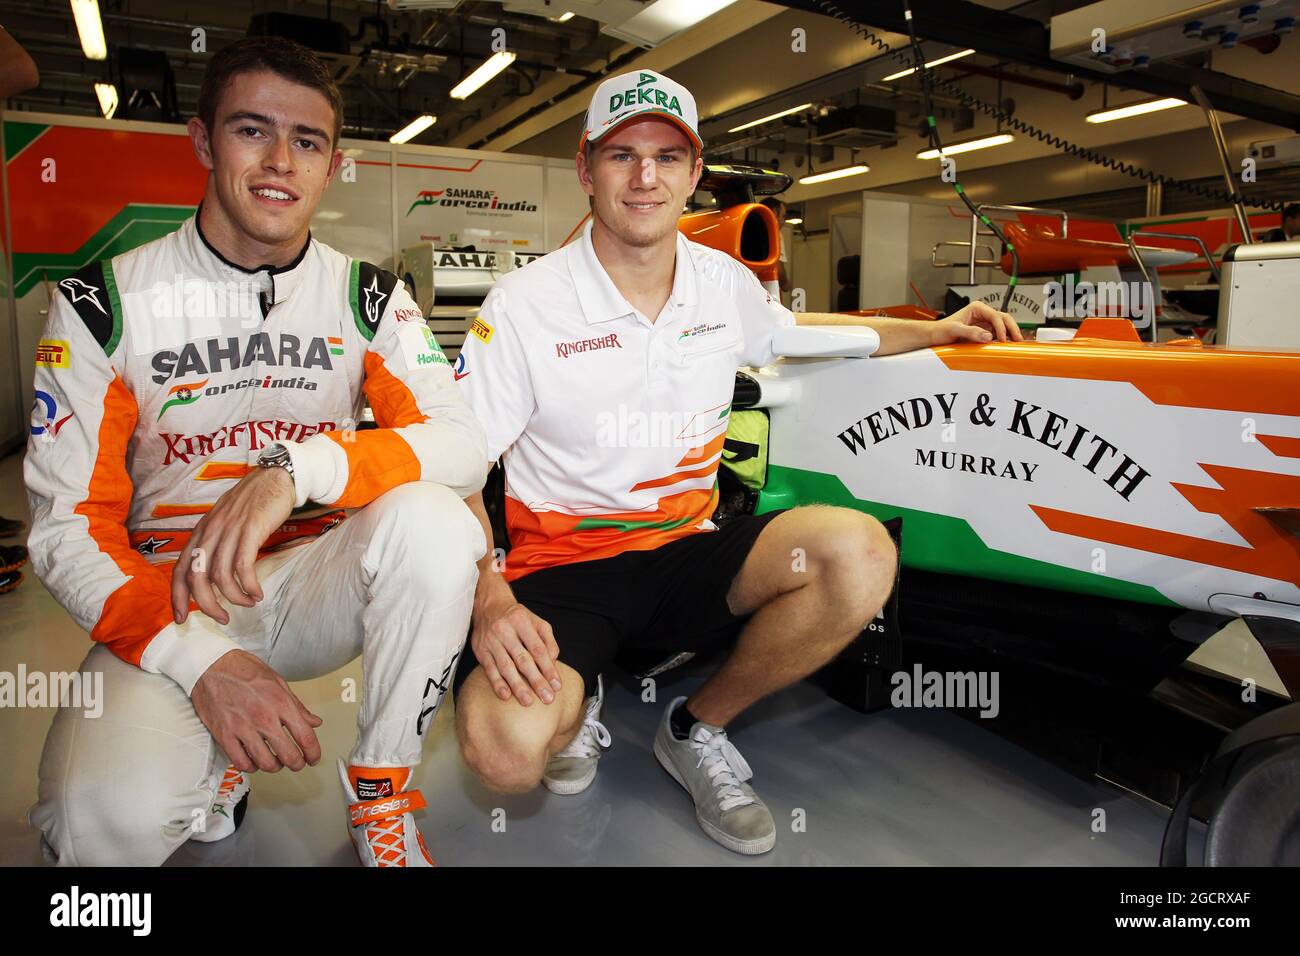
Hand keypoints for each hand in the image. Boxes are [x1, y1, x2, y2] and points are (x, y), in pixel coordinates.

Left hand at [172, 466, 294, 624]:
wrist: (274, 477)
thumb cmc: (252, 503)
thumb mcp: (224, 522)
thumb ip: (215, 544)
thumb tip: (212, 575)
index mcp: (200, 533)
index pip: (178, 569)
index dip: (177, 597)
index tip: (181, 619)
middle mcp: (210, 533)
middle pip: (196, 578)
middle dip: (207, 605)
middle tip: (222, 618)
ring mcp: (229, 531)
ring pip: (220, 576)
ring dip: (234, 597)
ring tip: (248, 603)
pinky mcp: (250, 531)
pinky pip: (243, 566)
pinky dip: (249, 585)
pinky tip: (258, 593)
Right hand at [191, 650, 322, 772]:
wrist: (212, 665)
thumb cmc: (243, 670)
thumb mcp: (278, 682)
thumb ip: (297, 706)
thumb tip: (314, 721)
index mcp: (280, 703)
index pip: (305, 737)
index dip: (313, 753)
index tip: (313, 758)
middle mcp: (263, 717)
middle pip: (288, 755)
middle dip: (297, 764)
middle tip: (297, 763)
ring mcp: (242, 728)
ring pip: (265, 763)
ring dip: (275, 767)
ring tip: (276, 762)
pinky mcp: (224, 735)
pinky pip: (240, 762)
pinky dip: (251, 767)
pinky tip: (254, 761)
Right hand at [471, 595, 561, 705]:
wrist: (488, 606)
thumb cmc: (517, 618)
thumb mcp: (536, 622)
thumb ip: (548, 640)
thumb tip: (553, 662)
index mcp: (522, 621)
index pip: (538, 649)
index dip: (548, 668)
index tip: (557, 685)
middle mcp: (505, 630)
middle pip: (523, 660)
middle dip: (536, 681)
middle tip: (547, 698)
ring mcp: (491, 641)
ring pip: (506, 667)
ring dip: (518, 686)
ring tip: (528, 701)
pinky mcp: (481, 651)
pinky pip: (490, 669)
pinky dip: (497, 683)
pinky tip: (506, 695)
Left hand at [931, 300, 1022, 344]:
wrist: (934, 336)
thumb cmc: (941, 330)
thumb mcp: (954, 330)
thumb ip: (971, 332)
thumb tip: (988, 336)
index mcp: (976, 308)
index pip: (995, 315)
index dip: (1002, 327)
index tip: (1003, 339)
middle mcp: (982, 314)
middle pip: (1004, 318)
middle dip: (1012, 329)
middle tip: (1019, 340)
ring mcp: (984, 323)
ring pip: (1003, 326)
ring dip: (1011, 334)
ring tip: (1017, 344)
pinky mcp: (984, 332)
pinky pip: (998, 334)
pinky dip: (1004, 339)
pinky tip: (1007, 346)